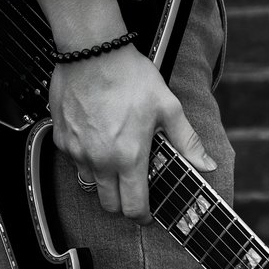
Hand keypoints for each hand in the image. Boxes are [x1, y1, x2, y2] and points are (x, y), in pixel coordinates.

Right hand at [51, 44, 212, 219]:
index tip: (146, 213)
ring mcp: (78, 151)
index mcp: (129, 157)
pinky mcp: (62, 139)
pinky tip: (97, 136)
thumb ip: (187, 141)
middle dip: (122, 202)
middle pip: (109, 204)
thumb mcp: (167, 107)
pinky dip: (86, 157)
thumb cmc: (129, 76)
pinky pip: (75, 160)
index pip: (133, 207)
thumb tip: (206, 164)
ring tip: (115, 155)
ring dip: (103, 178)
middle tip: (132, 187)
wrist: (93, 51)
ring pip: (90, 183)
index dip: (143, 216)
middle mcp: (100, 160)